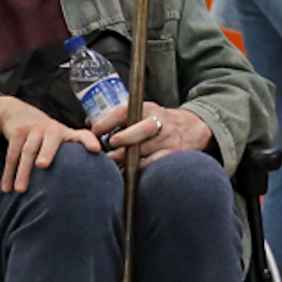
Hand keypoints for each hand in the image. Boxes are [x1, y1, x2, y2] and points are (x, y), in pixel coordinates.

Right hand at [0, 96, 99, 191]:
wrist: (18, 113)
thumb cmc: (47, 136)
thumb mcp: (60, 139)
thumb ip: (72, 156)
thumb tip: (91, 185)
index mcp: (66, 133)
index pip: (81, 135)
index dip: (88, 141)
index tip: (95, 149)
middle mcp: (51, 129)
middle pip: (49, 142)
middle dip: (46, 152)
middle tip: (43, 165)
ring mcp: (33, 130)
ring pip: (27, 151)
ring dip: (23, 171)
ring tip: (21, 190)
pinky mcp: (17, 132)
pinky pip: (11, 155)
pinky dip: (9, 173)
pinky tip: (6, 188)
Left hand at [94, 99, 212, 164]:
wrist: (193, 128)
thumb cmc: (159, 121)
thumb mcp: (143, 111)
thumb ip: (119, 117)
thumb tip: (88, 122)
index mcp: (148, 109)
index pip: (126, 111)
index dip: (109, 120)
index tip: (94, 130)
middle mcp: (159, 123)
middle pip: (141, 130)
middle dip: (123, 139)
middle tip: (109, 146)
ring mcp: (168, 140)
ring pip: (145, 151)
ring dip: (126, 159)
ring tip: (111, 165)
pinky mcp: (173, 156)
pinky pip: (153, 166)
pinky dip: (139, 170)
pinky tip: (127, 173)